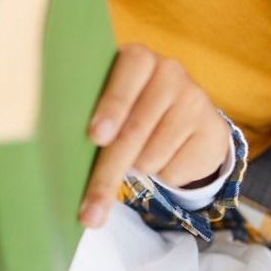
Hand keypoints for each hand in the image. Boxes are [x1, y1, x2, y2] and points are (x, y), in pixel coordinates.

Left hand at [78, 43, 229, 228]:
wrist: (186, 116)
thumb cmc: (130, 107)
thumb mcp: (113, 100)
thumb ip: (92, 115)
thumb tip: (56, 150)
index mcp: (137, 58)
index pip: (127, 75)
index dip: (112, 106)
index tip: (95, 136)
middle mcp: (169, 72)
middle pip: (133, 130)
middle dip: (106, 175)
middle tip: (89, 212)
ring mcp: (195, 100)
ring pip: (151, 157)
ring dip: (137, 168)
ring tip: (139, 153)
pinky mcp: (214, 130)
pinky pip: (174, 171)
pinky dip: (162, 175)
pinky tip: (166, 156)